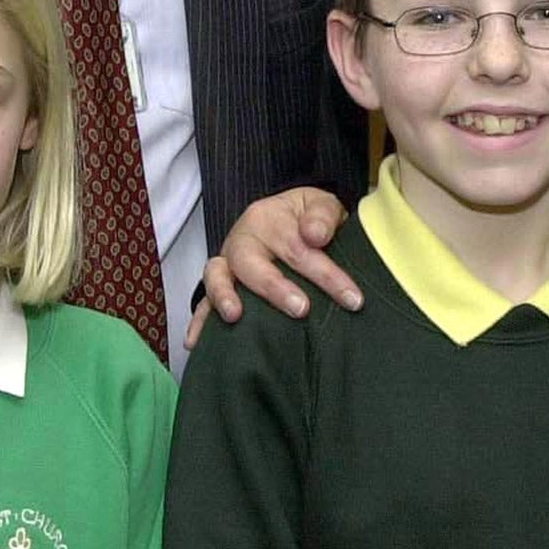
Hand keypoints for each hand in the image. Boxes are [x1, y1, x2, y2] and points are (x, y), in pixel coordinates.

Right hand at [185, 185, 357, 349]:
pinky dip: (198, 321)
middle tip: (301, 309)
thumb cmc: (308, 217)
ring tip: (235, 317)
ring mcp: (227, 262)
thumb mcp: (322, 204)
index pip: (299, 247)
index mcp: (269, 218)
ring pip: (218, 276)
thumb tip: (315, 235)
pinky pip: (202, 301)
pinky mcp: (219, 284)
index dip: (328, 275)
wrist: (287, 216)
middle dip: (275, 287)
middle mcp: (243, 239)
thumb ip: (323, 216)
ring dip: (224, 296)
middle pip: (252, 262)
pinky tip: (195, 343)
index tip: (353, 299)